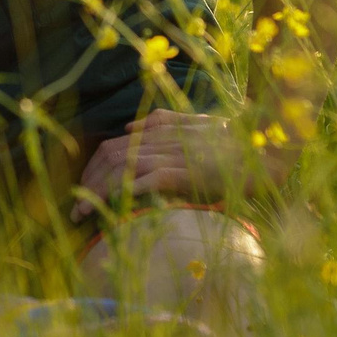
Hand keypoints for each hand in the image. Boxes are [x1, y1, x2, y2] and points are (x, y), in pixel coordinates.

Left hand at [72, 110, 243, 218]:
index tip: (82, 189)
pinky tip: (110, 210)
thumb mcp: (194, 123)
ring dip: (96, 192)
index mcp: (159, 130)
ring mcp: (169, 156)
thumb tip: (127, 127)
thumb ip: (162, 122)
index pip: (113, 146)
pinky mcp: (181, 173)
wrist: (260, 154)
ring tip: (83, 215)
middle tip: (76, 208)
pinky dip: (123, 193)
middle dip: (87, 182)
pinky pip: (143, 181)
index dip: (92, 168)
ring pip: (120, 168)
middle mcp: (160, 141)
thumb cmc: (231, 142)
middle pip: (109, 156)